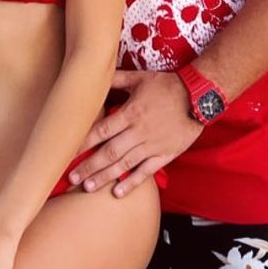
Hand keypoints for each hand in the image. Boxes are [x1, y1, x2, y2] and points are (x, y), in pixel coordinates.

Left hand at [69, 69, 202, 196]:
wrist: (199, 96)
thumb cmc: (168, 86)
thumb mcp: (140, 78)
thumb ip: (117, 79)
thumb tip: (96, 75)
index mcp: (130, 113)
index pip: (101, 131)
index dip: (83, 143)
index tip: (68, 152)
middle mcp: (139, 131)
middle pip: (109, 152)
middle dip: (89, 166)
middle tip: (72, 178)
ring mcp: (152, 145)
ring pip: (124, 164)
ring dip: (105, 177)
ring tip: (88, 187)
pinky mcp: (165, 154)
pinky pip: (146, 171)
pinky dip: (132, 182)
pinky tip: (118, 192)